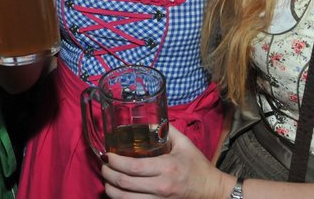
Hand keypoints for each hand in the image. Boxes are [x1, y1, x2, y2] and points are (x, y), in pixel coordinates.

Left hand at [102, 125, 230, 198]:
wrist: (211, 190)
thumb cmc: (197, 165)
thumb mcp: (184, 143)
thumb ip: (165, 129)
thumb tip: (147, 121)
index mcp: (166, 167)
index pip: (133, 167)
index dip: (115, 162)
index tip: (107, 155)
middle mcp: (160, 187)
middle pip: (124, 184)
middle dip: (107, 174)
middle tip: (103, 166)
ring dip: (111, 190)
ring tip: (107, 180)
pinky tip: (118, 193)